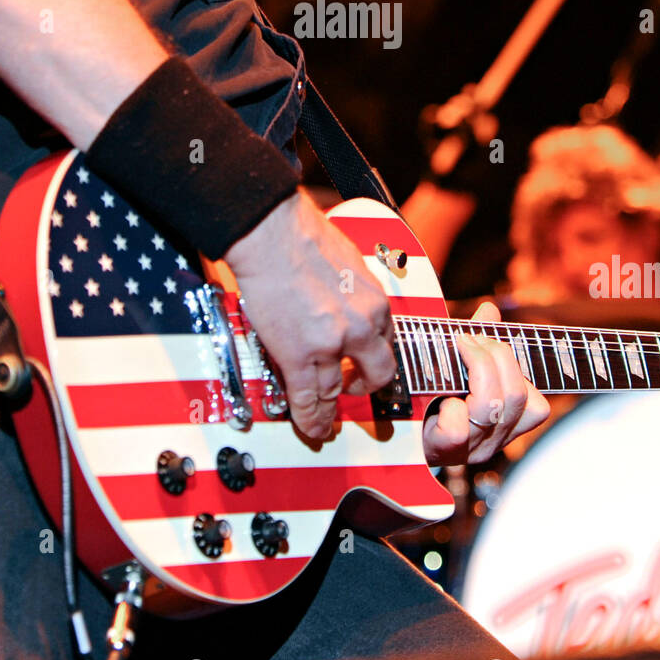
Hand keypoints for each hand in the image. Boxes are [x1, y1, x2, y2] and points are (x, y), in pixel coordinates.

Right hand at [224, 190, 397, 441]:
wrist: (272, 232)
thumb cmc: (304, 234)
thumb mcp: (350, 261)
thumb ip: (354, 289)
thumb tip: (347, 299)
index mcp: (375, 302)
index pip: (386, 342)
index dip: (375, 357)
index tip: (368, 365)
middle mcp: (361, 326)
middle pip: (376, 374)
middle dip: (366, 386)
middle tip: (354, 389)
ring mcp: (331, 345)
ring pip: (337, 391)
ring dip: (331, 410)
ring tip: (326, 421)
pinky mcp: (299, 355)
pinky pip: (307, 398)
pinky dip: (309, 417)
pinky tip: (310, 427)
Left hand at [422, 301, 550, 464]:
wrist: (396, 431)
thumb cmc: (432, 396)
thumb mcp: (460, 368)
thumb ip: (480, 341)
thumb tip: (490, 310)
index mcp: (507, 424)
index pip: (537, 407)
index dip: (518, 369)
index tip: (489, 341)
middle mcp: (495, 440)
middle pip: (516, 396)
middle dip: (494, 355)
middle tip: (467, 339)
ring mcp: (470, 448)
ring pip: (491, 406)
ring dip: (476, 368)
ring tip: (458, 351)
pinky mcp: (443, 450)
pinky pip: (458, 427)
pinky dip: (451, 407)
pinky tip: (440, 398)